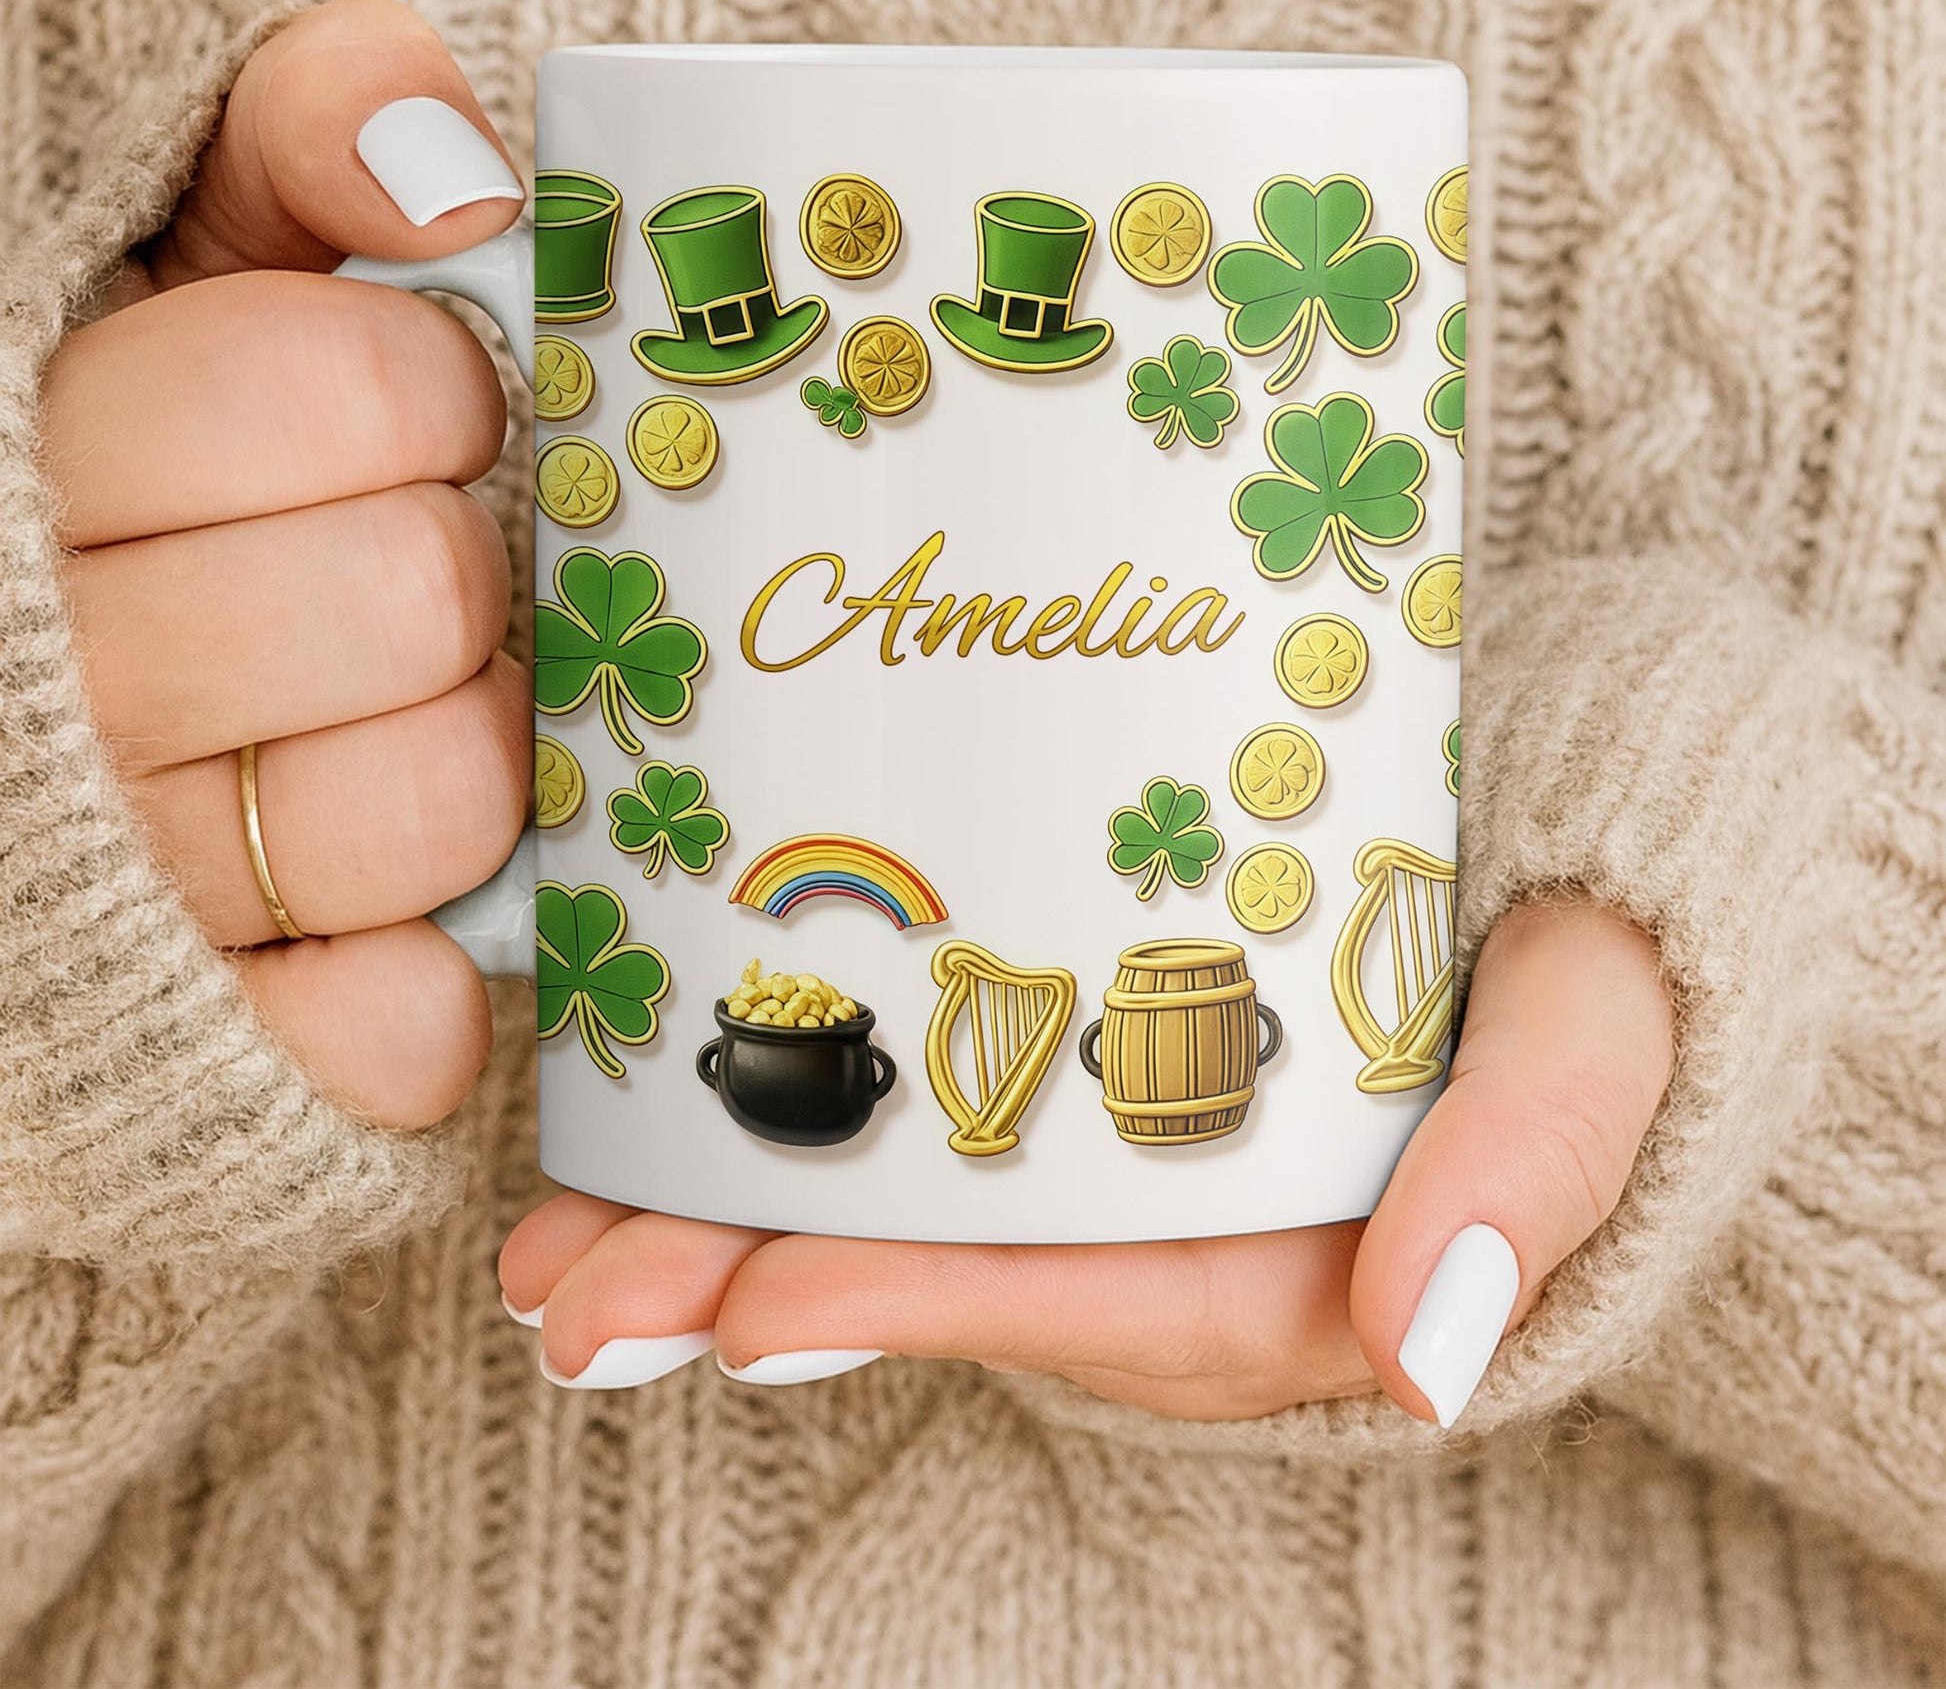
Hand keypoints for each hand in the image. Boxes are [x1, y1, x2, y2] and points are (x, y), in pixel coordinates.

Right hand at [45, 0, 528, 1129]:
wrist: (34, 698)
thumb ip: (292, 144)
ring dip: (468, 755)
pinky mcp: (214, 1043)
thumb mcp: (188, 247)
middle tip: (412, 574)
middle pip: (413, 599)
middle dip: (455, 569)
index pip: (352, 388)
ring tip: (398, 720)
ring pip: (433, 807)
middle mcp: (55, 679)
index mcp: (49, 447)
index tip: (408, 410)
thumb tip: (451, 163)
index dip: (426, 391)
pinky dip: (418, 989)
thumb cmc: (141, 455)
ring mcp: (124, 879)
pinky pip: (385, 1035)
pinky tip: (393, 929)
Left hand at [503, 899, 1672, 1422]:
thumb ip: (1538, 1163)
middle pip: (963, 1266)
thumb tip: (1433, 1347)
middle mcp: (1192, 1208)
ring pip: (915, 1189)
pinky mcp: (1089, 1026)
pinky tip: (660, 1084)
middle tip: (575, 1291)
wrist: (1592, 828)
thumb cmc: (1609, 922)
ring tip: (556, 1230)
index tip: (758, 1300)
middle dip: (759, 1280)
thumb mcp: (1604, 1030)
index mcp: (1311, 1247)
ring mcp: (1129, 1123)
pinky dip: (798, 1096)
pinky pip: (934, 1087)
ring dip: (727, 1210)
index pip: (1102, 1300)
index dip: (925, 1304)